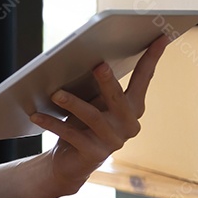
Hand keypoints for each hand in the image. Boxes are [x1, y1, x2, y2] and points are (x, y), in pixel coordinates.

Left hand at [31, 34, 168, 195]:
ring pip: (92, 117)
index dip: (152, 58)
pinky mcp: (94, 154)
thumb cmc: (83, 123)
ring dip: (73, 103)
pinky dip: (52, 123)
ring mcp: (112, 141)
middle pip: (119, 98)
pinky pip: (71, 135)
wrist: (70, 161)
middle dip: (108, 82)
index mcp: (132, 106)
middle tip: (98, 65)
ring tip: (55, 93)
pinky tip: (36, 115)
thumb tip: (88, 56)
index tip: (160, 37)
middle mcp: (127, 124)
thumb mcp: (92, 100)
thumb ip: (96, 83)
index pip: (144, 79)